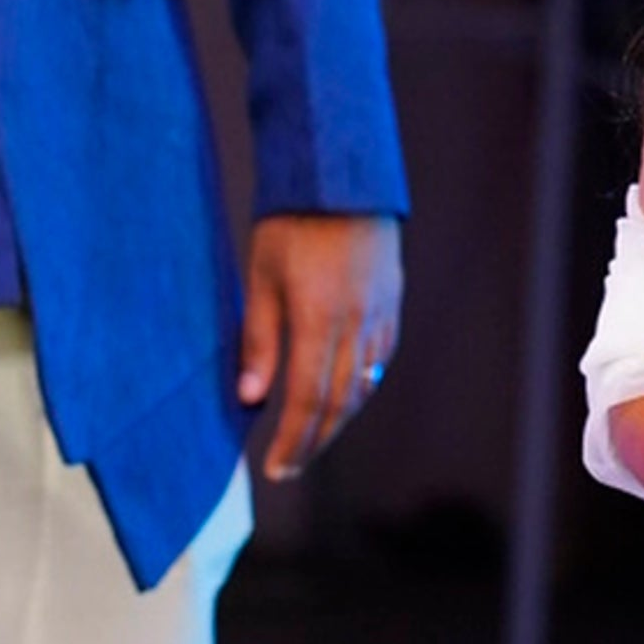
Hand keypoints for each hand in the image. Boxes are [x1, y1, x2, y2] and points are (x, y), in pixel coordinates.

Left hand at [238, 213, 403, 481]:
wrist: (343, 173)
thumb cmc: (291, 220)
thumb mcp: (260, 278)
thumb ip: (258, 341)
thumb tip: (251, 399)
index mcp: (320, 319)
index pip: (308, 400)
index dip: (293, 441)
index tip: (276, 469)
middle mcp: (358, 325)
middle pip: (340, 403)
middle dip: (314, 442)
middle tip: (290, 468)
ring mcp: (381, 315)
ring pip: (363, 386)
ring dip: (337, 420)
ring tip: (310, 439)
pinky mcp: (392, 304)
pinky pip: (378, 360)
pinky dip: (359, 387)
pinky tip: (342, 396)